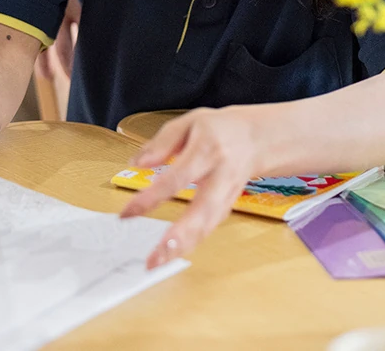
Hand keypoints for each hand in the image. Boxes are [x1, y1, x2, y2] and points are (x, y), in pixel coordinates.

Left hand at [118, 107, 263, 268]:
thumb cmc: (219, 128)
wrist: (257, 138)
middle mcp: (221, 175)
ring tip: (159, 262)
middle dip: (179, 236)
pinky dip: (193, 243)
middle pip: (202, 210)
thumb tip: (137, 162)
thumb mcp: (189, 122)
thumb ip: (162, 142)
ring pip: (208, 225)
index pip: (178, 177)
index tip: (128, 213)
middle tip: (155, 257)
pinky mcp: (228, 206)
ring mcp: (228, 194)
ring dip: (185, 246)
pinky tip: (174, 254)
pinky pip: (210, 227)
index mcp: (208, 150)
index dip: (153, 197)